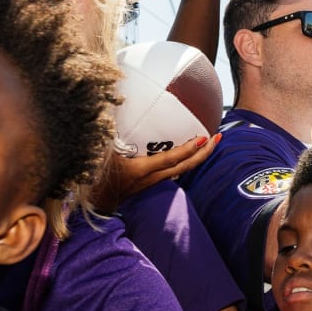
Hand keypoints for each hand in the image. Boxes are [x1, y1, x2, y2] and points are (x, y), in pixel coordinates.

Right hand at [91, 135, 219, 211]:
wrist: (94, 202)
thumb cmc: (94, 176)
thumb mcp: (98, 155)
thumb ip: (106, 135)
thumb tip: (111, 109)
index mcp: (140, 170)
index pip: (170, 159)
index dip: (188, 150)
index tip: (203, 138)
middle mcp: (152, 178)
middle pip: (185, 167)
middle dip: (204, 153)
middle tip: (217, 137)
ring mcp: (154, 181)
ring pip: (182, 169)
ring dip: (197, 156)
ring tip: (209, 142)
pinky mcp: (152, 181)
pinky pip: (174, 169)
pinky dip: (185, 159)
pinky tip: (189, 149)